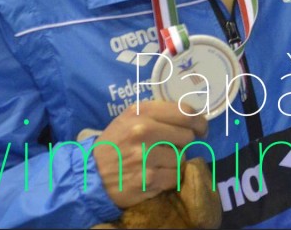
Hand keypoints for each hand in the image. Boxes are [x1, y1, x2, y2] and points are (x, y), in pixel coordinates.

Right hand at [91, 100, 208, 208]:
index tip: (201, 129)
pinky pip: (175, 176)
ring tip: (156, 163)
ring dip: (174, 162)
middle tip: (171, 148)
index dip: (199, 122)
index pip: (185, 112)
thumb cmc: (114, 144)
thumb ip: (158, 114)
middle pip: (187, 136)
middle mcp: (144, 131)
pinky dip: (169, 178)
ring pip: (182, 158)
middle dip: (183, 144)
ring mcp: (146, 156)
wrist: (90, 173)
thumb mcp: (130, 119)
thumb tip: (193, 117)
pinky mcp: (148, 179)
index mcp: (141, 112)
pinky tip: (154, 175)